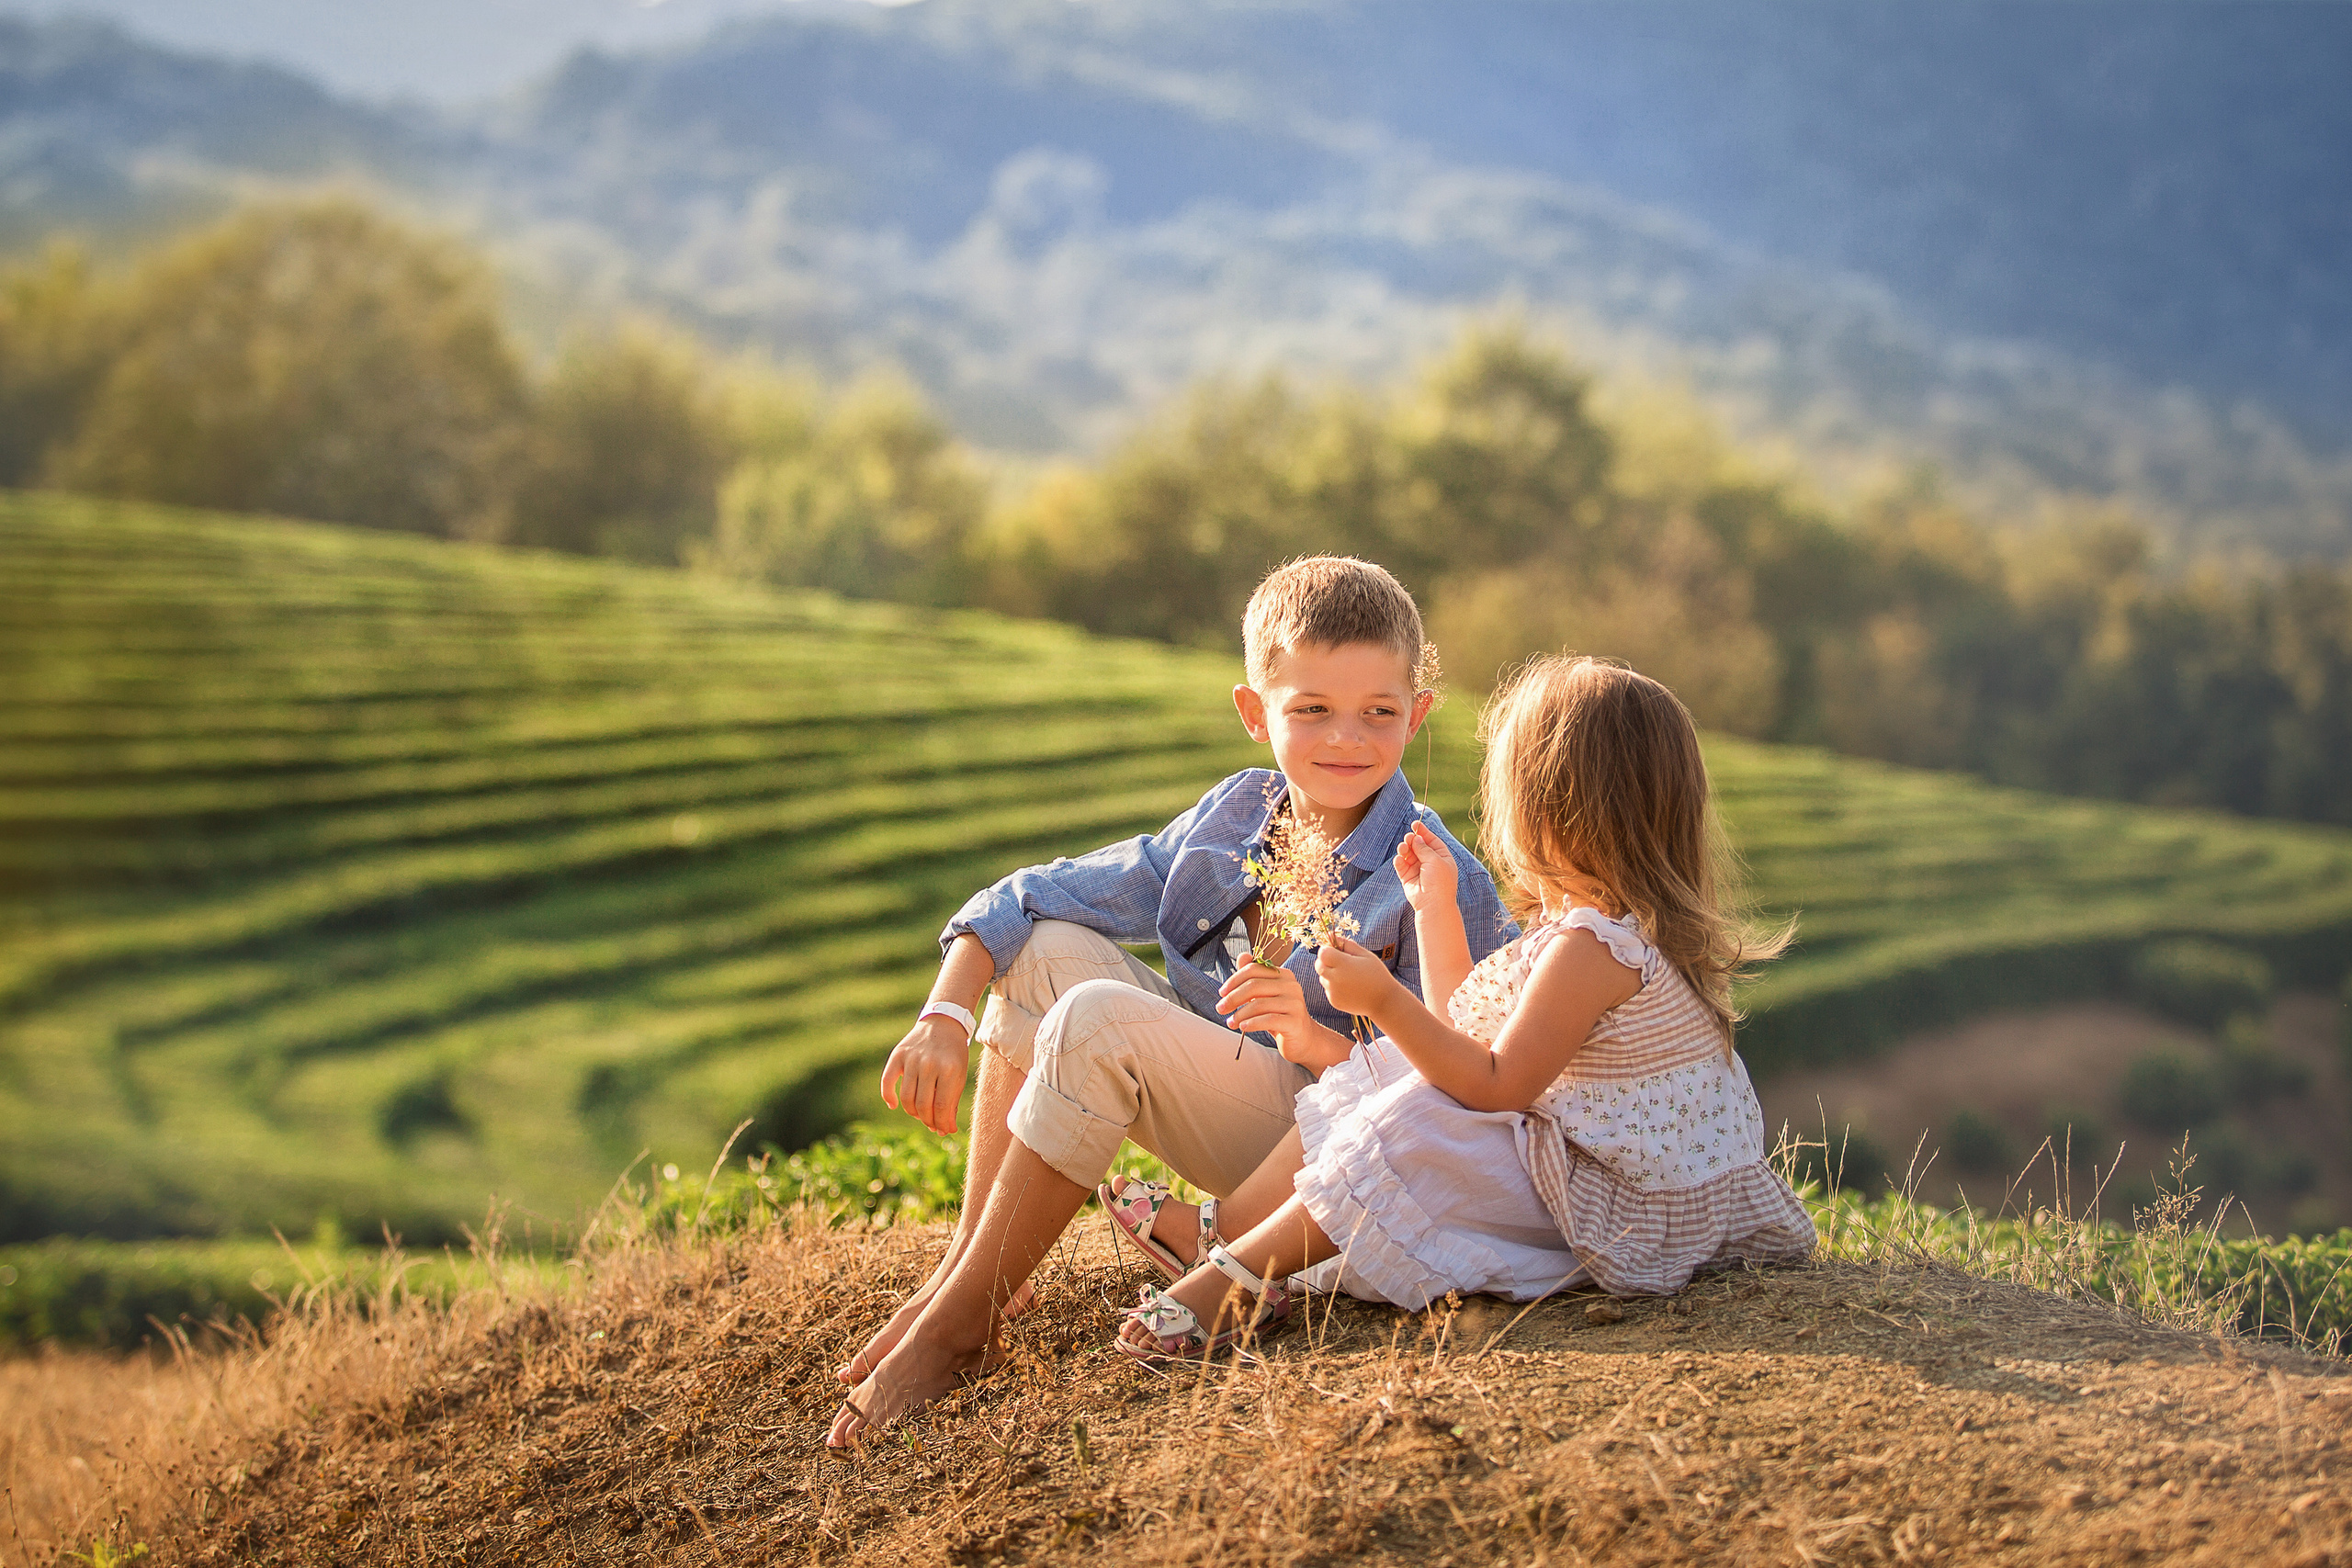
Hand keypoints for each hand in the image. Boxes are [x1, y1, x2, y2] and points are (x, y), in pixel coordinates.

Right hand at [878, 1014, 971, 1135]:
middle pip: (923, 1105)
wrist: (943, 1023)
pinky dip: (888, 1096)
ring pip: (906, 1098)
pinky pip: (887, 1081)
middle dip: (928, 1120)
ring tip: (920, 1114)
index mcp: (949, 1069)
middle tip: (932, 1124)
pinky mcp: (898, 1055)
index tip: (943, 1130)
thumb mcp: (959, 1076)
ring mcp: (912, 1059)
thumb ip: (952, 1102)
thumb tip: (946, 1129)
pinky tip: (894, 1105)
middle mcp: (929, 1064)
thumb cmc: (953, 1054)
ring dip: (912, 1112)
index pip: (941, 1106)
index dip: (941, 1123)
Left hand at [1216, 957, 1312, 1052]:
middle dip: (1233, 997)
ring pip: (1259, 1004)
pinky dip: (1252, 1023)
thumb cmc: (1279, 1016)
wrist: (1302, 1039)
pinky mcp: (1295, 1021)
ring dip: (1240, 1014)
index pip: (1254, 969)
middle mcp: (1291, 986)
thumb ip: (1254, 977)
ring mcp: (1295, 1003)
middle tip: (1220, 1008)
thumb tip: (1242, 956)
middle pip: (1255, 985)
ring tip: (1231, 1022)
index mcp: (1283, 975)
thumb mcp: (1265, 995)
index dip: (1234, 980)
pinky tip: (1243, 1027)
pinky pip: (1269, 1020)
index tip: (1222, 993)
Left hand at [1316, 934, 1402, 1019]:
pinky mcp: (1333, 1001)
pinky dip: (1334, 986)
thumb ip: (1346, 944)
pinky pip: (1328, 989)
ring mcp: (1333, 991)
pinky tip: (1350, 987)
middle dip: (1325, 961)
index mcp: (1343, 964)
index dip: (1328, 950)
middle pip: (1318, 965)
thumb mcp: (1365, 955)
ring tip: (1349, 977)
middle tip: (1341, 963)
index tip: (1337, 952)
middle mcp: (1335, 978)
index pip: (1322, 952)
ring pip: (1322, 977)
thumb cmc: (1376, 974)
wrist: (1383, 1001)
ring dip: (1330, 974)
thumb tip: (1330, 934)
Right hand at [1393, 820, 1458, 914]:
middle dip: (1412, 840)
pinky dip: (1399, 860)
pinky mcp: (1407, 878)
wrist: (1433, 904)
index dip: (1423, 832)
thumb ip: (1424, 847)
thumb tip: (1415, 837)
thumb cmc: (1439, 881)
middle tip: (1408, 837)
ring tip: (1403, 848)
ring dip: (1404, 849)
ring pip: (1408, 854)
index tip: (1415, 824)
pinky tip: (1399, 859)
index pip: (1432, 841)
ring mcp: (1418, 870)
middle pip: (1418, 846)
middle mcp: (1430, 863)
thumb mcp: (1435, 860)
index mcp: (1442, 857)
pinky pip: (1401, 865)